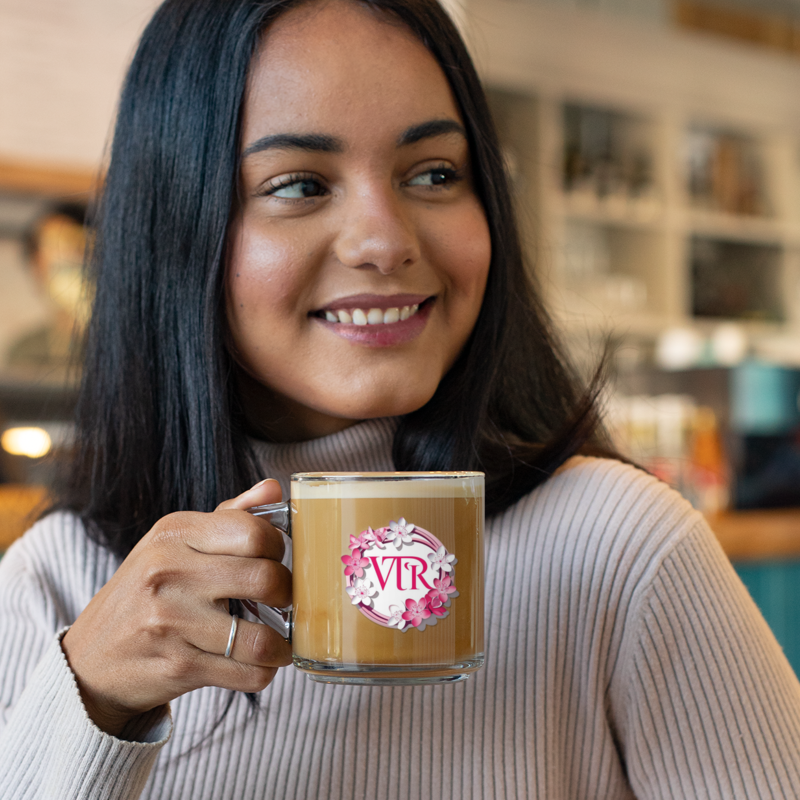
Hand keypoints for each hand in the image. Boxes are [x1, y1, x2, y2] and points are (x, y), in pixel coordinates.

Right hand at [61, 479, 291, 736]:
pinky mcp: (177, 665)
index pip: (253, 531)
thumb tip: (274, 488)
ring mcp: (171, 621)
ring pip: (261, 637)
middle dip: (287, 593)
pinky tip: (258, 662)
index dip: (278, 547)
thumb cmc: (148, 591)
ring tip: (280, 639)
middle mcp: (169, 572)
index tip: (276, 559)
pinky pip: (247, 674)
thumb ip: (229, 515)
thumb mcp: (176, 542)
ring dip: (282, 644)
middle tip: (283, 599)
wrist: (91, 658)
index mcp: (175, 533)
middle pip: (265, 579)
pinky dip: (263, 671)